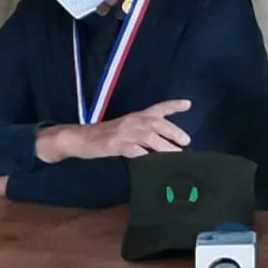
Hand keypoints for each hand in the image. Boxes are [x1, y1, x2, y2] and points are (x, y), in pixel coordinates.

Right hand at [39, 100, 192, 161]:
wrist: (79, 137)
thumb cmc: (106, 134)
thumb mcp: (126, 127)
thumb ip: (144, 132)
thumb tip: (165, 144)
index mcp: (137, 116)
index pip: (158, 108)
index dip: (173, 105)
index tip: (188, 104)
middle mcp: (133, 121)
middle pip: (158, 123)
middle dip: (174, 131)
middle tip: (186, 142)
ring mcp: (125, 132)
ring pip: (149, 137)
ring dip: (165, 147)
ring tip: (176, 155)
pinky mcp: (116, 144)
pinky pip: (134, 151)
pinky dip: (145, 157)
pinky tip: (153, 164)